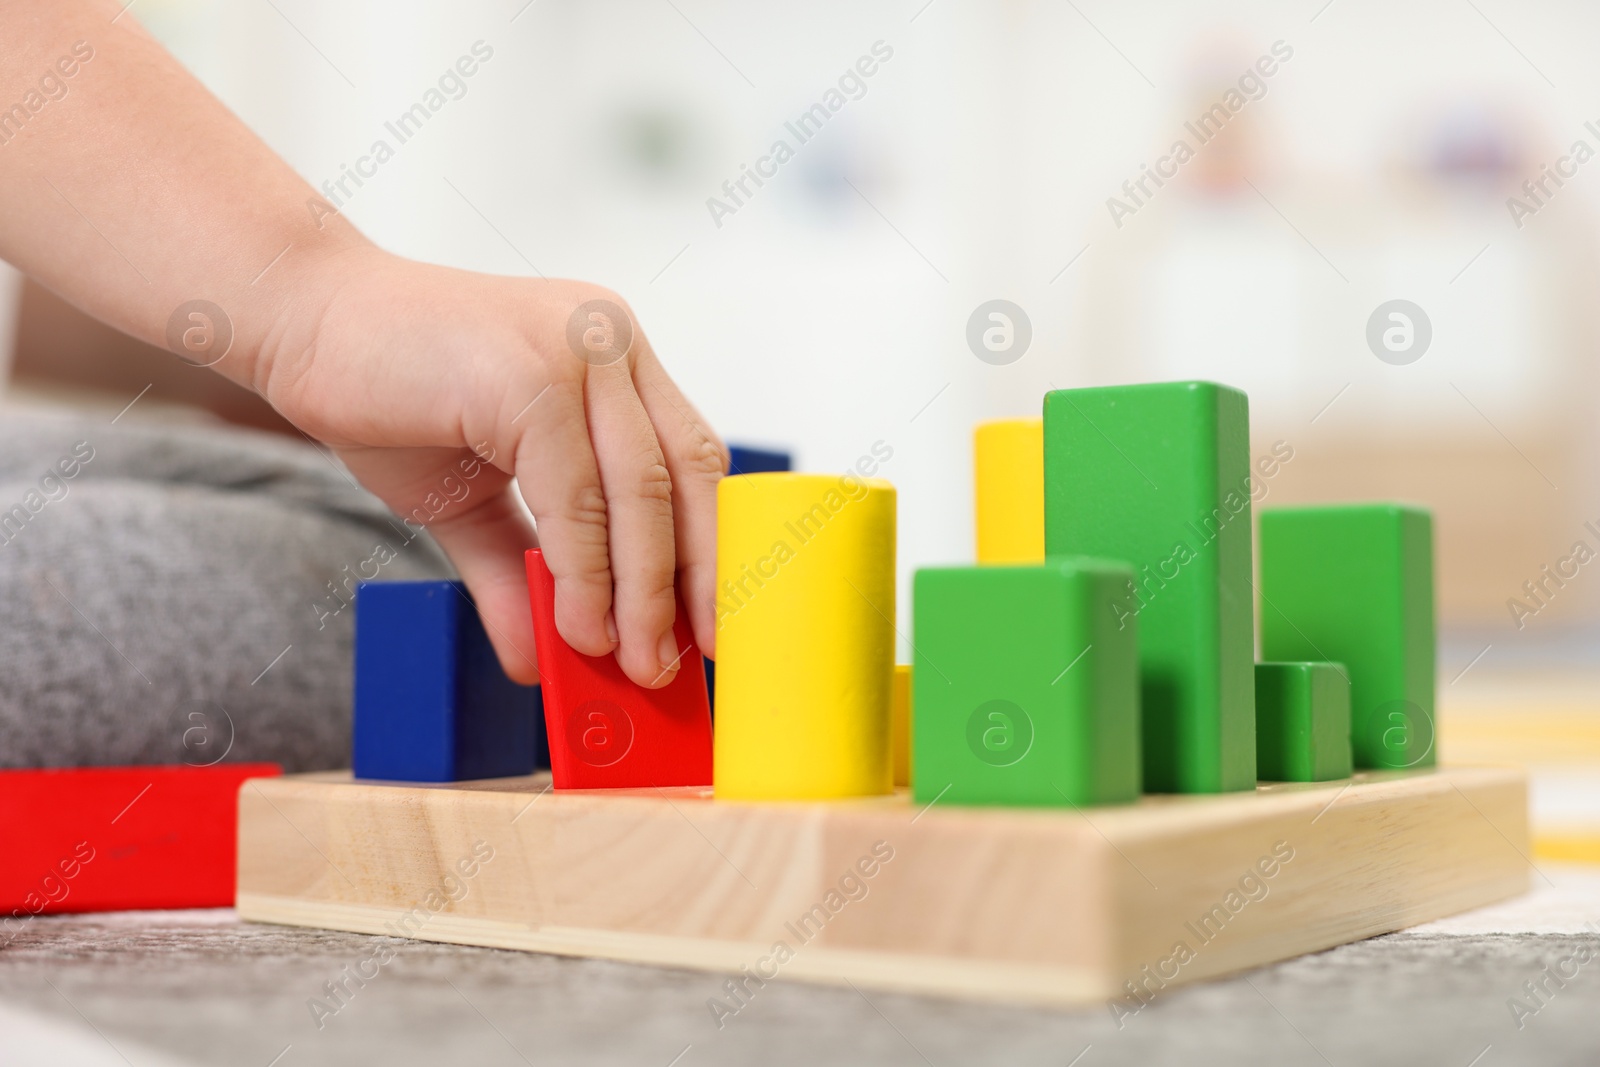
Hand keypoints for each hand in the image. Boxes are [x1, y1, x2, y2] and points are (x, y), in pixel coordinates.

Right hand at [261, 248, 724, 688]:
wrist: (301, 324)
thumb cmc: (391, 396)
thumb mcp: (474, 503)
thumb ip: (521, 571)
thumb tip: (542, 663)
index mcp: (618, 361)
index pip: (695, 461)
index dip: (711, 547)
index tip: (711, 623)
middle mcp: (613, 344)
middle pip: (685, 479)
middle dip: (687, 584)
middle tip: (671, 665)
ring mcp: (577, 350)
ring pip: (639, 493)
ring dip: (638, 594)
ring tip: (630, 663)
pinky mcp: (532, 375)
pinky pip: (576, 497)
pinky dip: (582, 573)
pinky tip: (573, 624)